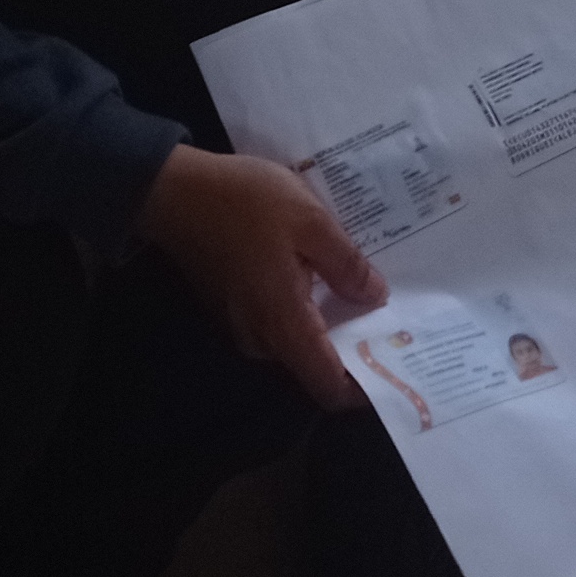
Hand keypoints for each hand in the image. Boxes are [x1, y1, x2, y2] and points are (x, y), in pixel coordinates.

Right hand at [135, 145, 383, 408]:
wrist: (177, 190)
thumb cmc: (247, 202)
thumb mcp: (311, 222)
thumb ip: (347, 265)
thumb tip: (377, 299)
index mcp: (284, 323)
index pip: (328, 386)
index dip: (365, 386)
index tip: (398, 363)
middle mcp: (261, 337)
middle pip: (315, 365)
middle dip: (353, 347)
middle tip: (393, 316)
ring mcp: (243, 324)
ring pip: (297, 341)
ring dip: (329, 324)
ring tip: (364, 289)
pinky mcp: (233, 307)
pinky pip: (278, 322)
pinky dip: (304, 309)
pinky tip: (323, 275)